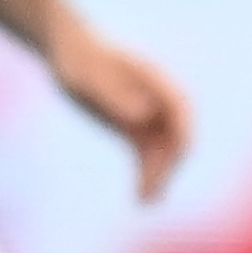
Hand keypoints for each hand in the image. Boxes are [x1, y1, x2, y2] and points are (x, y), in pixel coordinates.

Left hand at [43, 16, 187, 202]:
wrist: (70, 51)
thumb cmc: (78, 60)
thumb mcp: (90, 77)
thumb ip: (115, 94)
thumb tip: (143, 117)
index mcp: (158, 83)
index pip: (181, 114)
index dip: (180, 138)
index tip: (170, 162)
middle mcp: (161, 101)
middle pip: (176, 137)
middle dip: (167, 165)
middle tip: (150, 191)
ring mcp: (150, 116)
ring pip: (164, 151)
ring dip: (158, 175)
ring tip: (145, 201)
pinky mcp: (135, 128)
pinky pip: (147, 155)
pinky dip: (146, 174)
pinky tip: (141, 197)